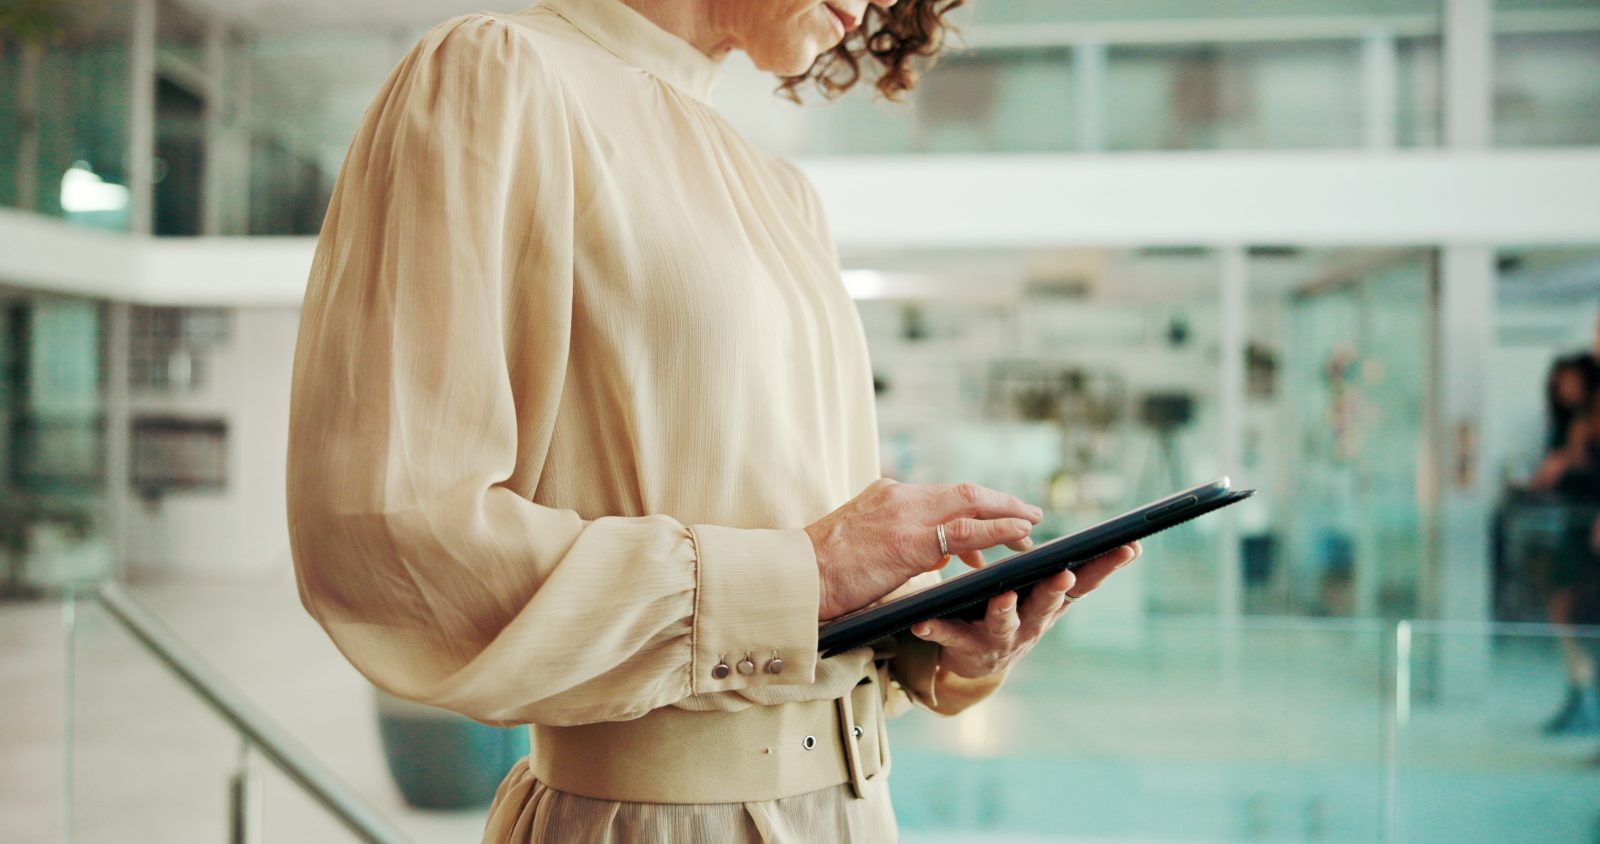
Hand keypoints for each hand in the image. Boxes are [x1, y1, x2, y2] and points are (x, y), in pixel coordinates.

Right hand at [806, 478, 1042, 620]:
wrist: (796, 578)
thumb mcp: (868, 545)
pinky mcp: (909, 542)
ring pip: (972, 505)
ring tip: (1032, 530)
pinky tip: (1019, 535)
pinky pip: (967, 531)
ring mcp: (905, 515)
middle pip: (966, 492)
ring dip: (1008, 516)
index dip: (979, 505)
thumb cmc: (826, 573)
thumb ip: (905, 543)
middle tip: (1030, 518)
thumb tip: (941, 556)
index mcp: (888, 494)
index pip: (945, 495)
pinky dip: (999, 529)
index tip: (999, 517)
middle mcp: (900, 495)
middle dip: (1003, 504)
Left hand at [909, 542, 1142, 679]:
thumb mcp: (1050, 596)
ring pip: (1004, 623)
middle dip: (1055, 589)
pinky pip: (949, 635)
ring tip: (1002, 597)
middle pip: (1047, 605)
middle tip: (1063, 573)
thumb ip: (1079, 572)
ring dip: (1004, 610)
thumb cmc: (1019, 614)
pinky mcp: (966, 646)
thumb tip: (1132, 545)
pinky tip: (923, 621)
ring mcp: (999, 637)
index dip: (1107, 567)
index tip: (1128, 547)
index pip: (1085, 582)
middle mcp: (1031, 623)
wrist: (980, 663)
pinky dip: (937, 628)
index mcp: (1050, 604)